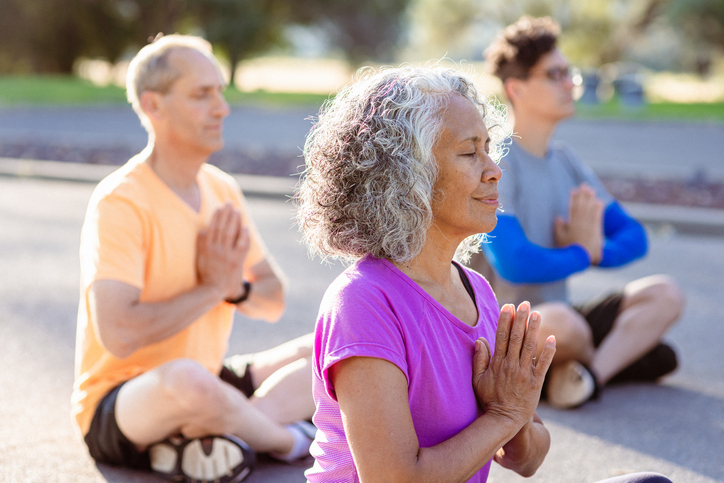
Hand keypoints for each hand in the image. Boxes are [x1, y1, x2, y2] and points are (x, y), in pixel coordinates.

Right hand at [196, 203, 249, 299]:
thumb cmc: (207, 275)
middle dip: (226, 214)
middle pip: (222, 228)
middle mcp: (216, 251)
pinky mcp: (237, 262)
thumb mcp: (199, 260)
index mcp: (207, 249)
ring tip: (237, 210)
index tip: (220, 207)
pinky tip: (246, 227)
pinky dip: (244, 236)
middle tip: (229, 203)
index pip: (212, 228)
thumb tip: (202, 230)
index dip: (217, 217)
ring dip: (234, 221)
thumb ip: (200, 245)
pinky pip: (242, 246)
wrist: (215, 291)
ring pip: (231, 234)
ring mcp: (227, 256)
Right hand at [473, 302, 555, 427]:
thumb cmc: (489, 399)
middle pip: (517, 337)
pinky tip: (552, 338)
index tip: (508, 306)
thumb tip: (479, 340)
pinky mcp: (536, 383)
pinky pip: (543, 364)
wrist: (505, 420)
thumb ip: (479, 360)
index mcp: (497, 363)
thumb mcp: (477, 380)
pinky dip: (548, 351)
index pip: (501, 336)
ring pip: (530, 347)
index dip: (505, 320)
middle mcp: (511, 365)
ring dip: (534, 329)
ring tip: (537, 314)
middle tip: (525, 303)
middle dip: (521, 319)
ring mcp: (524, 373)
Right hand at [554, 183, 602, 263]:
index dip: (574, 198)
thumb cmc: (568, 249)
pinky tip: (600, 202)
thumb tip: (559, 217)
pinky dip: (599, 209)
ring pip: (591, 209)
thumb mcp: (559, 239)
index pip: (573, 207)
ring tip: (591, 190)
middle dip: (583, 195)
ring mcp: (590, 225)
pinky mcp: (597, 230)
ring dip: (591, 199)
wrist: (582, 258)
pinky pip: (598, 216)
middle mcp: (582, 223)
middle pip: (583, 206)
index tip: (574, 190)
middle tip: (584, 185)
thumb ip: (558, 227)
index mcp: (572, 224)